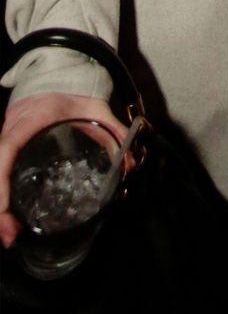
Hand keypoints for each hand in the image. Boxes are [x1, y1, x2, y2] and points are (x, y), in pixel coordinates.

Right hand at [0, 93, 125, 247]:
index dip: (2, 183)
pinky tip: (10, 222)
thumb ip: (114, 132)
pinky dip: (3, 198)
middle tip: (10, 236)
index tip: (6, 210)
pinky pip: (2, 174)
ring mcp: (7, 140)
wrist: (59, 77)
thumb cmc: (74, 94)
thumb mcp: (96, 110)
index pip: (7, 150)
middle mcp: (12, 131)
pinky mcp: (10, 149)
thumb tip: (129, 165)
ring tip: (9, 235)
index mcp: (30, 119)